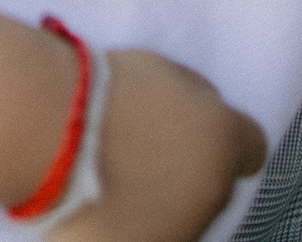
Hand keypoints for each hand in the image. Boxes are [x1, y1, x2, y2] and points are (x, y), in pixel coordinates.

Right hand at [51, 50, 264, 241]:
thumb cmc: (101, 89)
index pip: (251, 149)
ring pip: (182, 220)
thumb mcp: (164, 75)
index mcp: (221, 140)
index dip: (222, 144)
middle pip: (214, 188)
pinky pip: (147, 238)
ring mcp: (178, 230)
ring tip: (114, 187)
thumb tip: (197, 120)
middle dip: (188, 178)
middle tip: (143, 161)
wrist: (50, 130)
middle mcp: (211, 192)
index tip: (194, 138)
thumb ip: (192, 103)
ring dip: (161, 207)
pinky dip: (128, 229)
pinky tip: (99, 212)